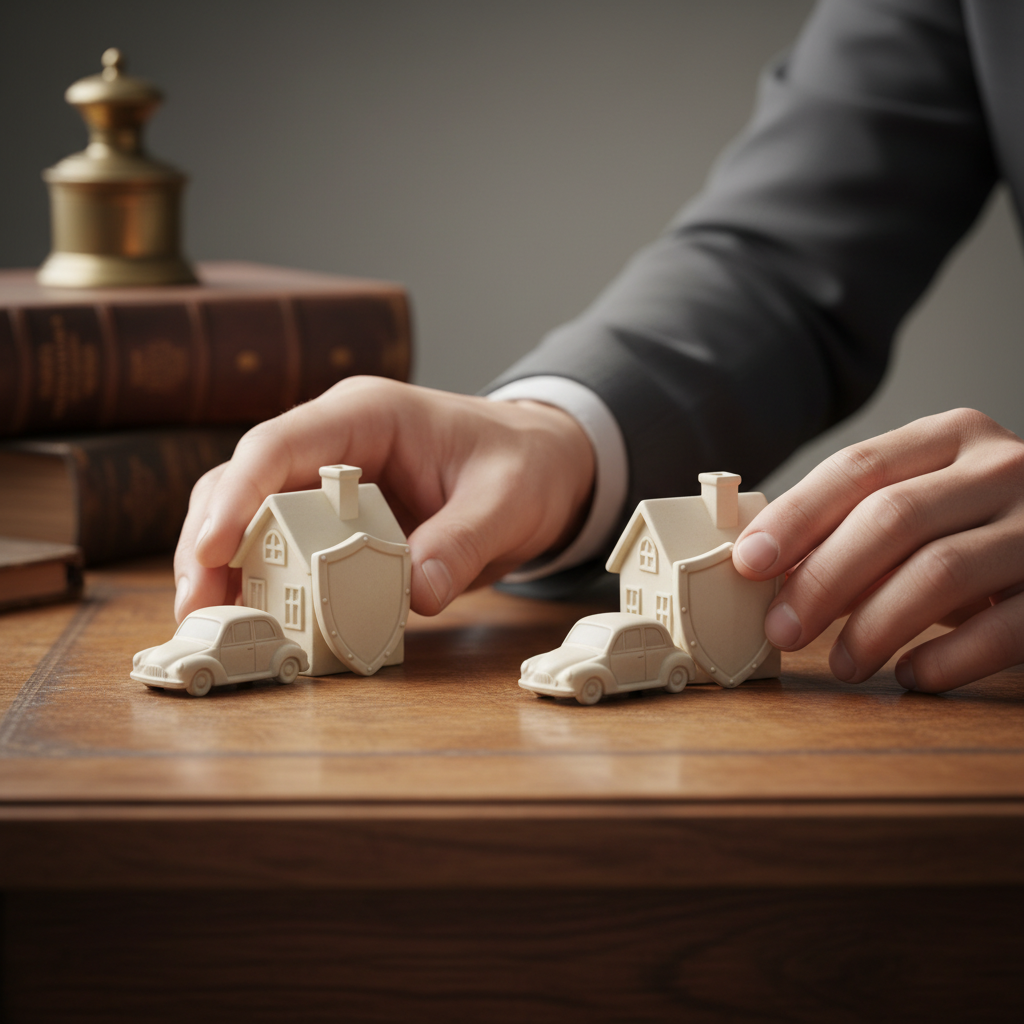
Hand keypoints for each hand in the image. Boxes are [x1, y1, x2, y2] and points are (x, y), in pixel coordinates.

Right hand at [173, 376, 594, 621]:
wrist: (538, 466)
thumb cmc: (522, 466)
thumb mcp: (507, 502)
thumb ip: (463, 543)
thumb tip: (416, 597)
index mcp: (366, 416)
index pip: (279, 444)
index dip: (237, 495)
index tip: (212, 552)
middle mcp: (333, 442)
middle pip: (244, 481)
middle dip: (212, 542)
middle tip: (197, 610)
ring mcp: (328, 479)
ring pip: (251, 513)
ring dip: (225, 567)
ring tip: (214, 623)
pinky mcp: (336, 517)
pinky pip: (285, 544)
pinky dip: (265, 579)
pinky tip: (255, 619)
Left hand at [731, 409, 1023, 691]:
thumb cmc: (983, 528)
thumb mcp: (927, 506)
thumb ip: (858, 523)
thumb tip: (769, 569)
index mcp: (952, 437)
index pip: (856, 468)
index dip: (795, 517)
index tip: (748, 562)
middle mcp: (1001, 468)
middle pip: (890, 517)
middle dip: (823, 579)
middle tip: (782, 630)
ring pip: (939, 572)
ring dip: (874, 626)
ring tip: (843, 664)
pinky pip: (1002, 629)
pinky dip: (947, 659)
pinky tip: (912, 675)